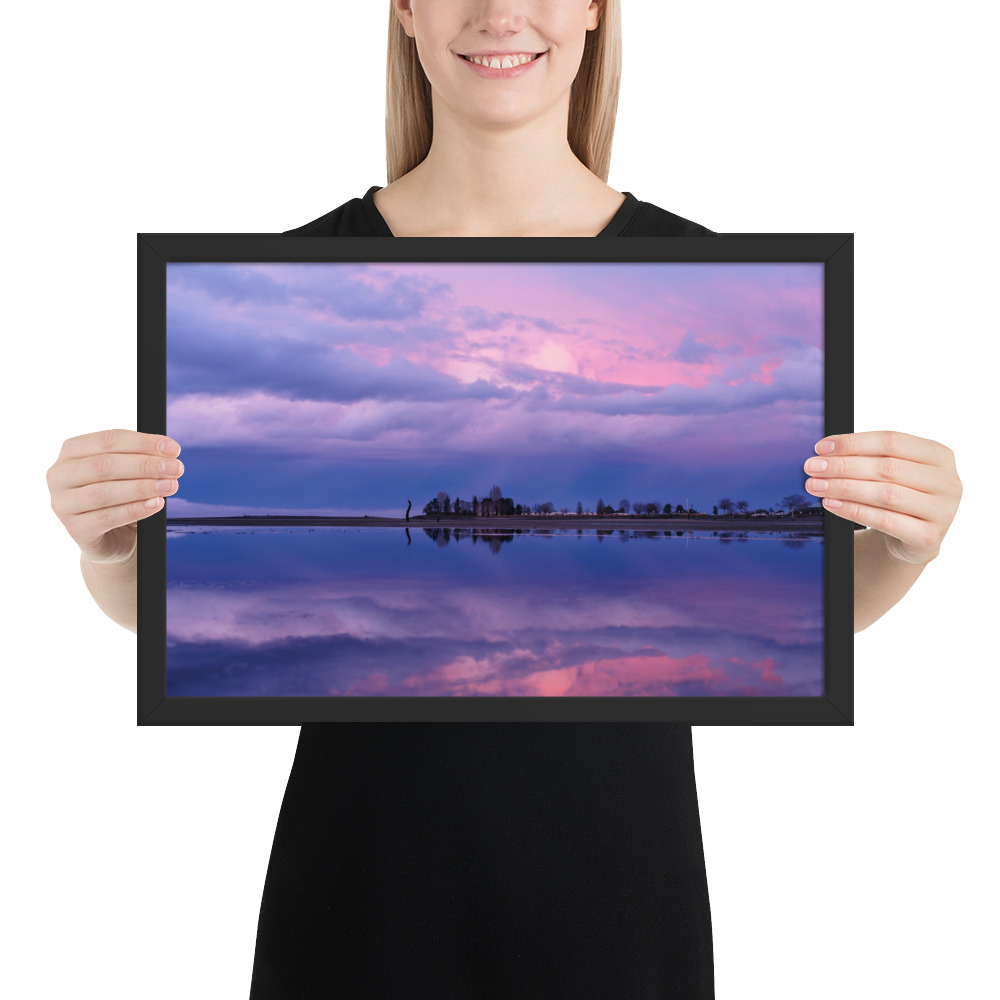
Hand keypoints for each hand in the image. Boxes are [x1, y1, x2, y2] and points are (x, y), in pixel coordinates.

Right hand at [47, 429, 183, 565]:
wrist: (112, 537)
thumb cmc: (119, 497)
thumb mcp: (127, 472)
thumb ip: (140, 459)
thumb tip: (168, 453)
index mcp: (71, 452)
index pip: (108, 440)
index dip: (143, 443)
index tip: (173, 449)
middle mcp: (60, 475)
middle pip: (105, 465)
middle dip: (146, 465)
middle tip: (176, 468)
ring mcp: (63, 504)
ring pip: (105, 492)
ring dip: (143, 487)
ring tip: (170, 486)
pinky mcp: (75, 529)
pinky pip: (108, 518)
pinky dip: (135, 509)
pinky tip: (156, 504)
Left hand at [803, 431, 961, 564]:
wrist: (914, 538)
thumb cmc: (899, 495)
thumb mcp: (892, 472)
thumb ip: (868, 458)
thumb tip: (824, 452)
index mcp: (939, 455)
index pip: (892, 441)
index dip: (853, 443)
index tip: (821, 448)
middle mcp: (947, 481)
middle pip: (887, 468)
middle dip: (843, 466)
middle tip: (812, 467)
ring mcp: (942, 511)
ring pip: (886, 494)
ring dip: (844, 488)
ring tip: (816, 486)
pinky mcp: (928, 537)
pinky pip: (885, 521)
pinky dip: (854, 511)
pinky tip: (831, 505)